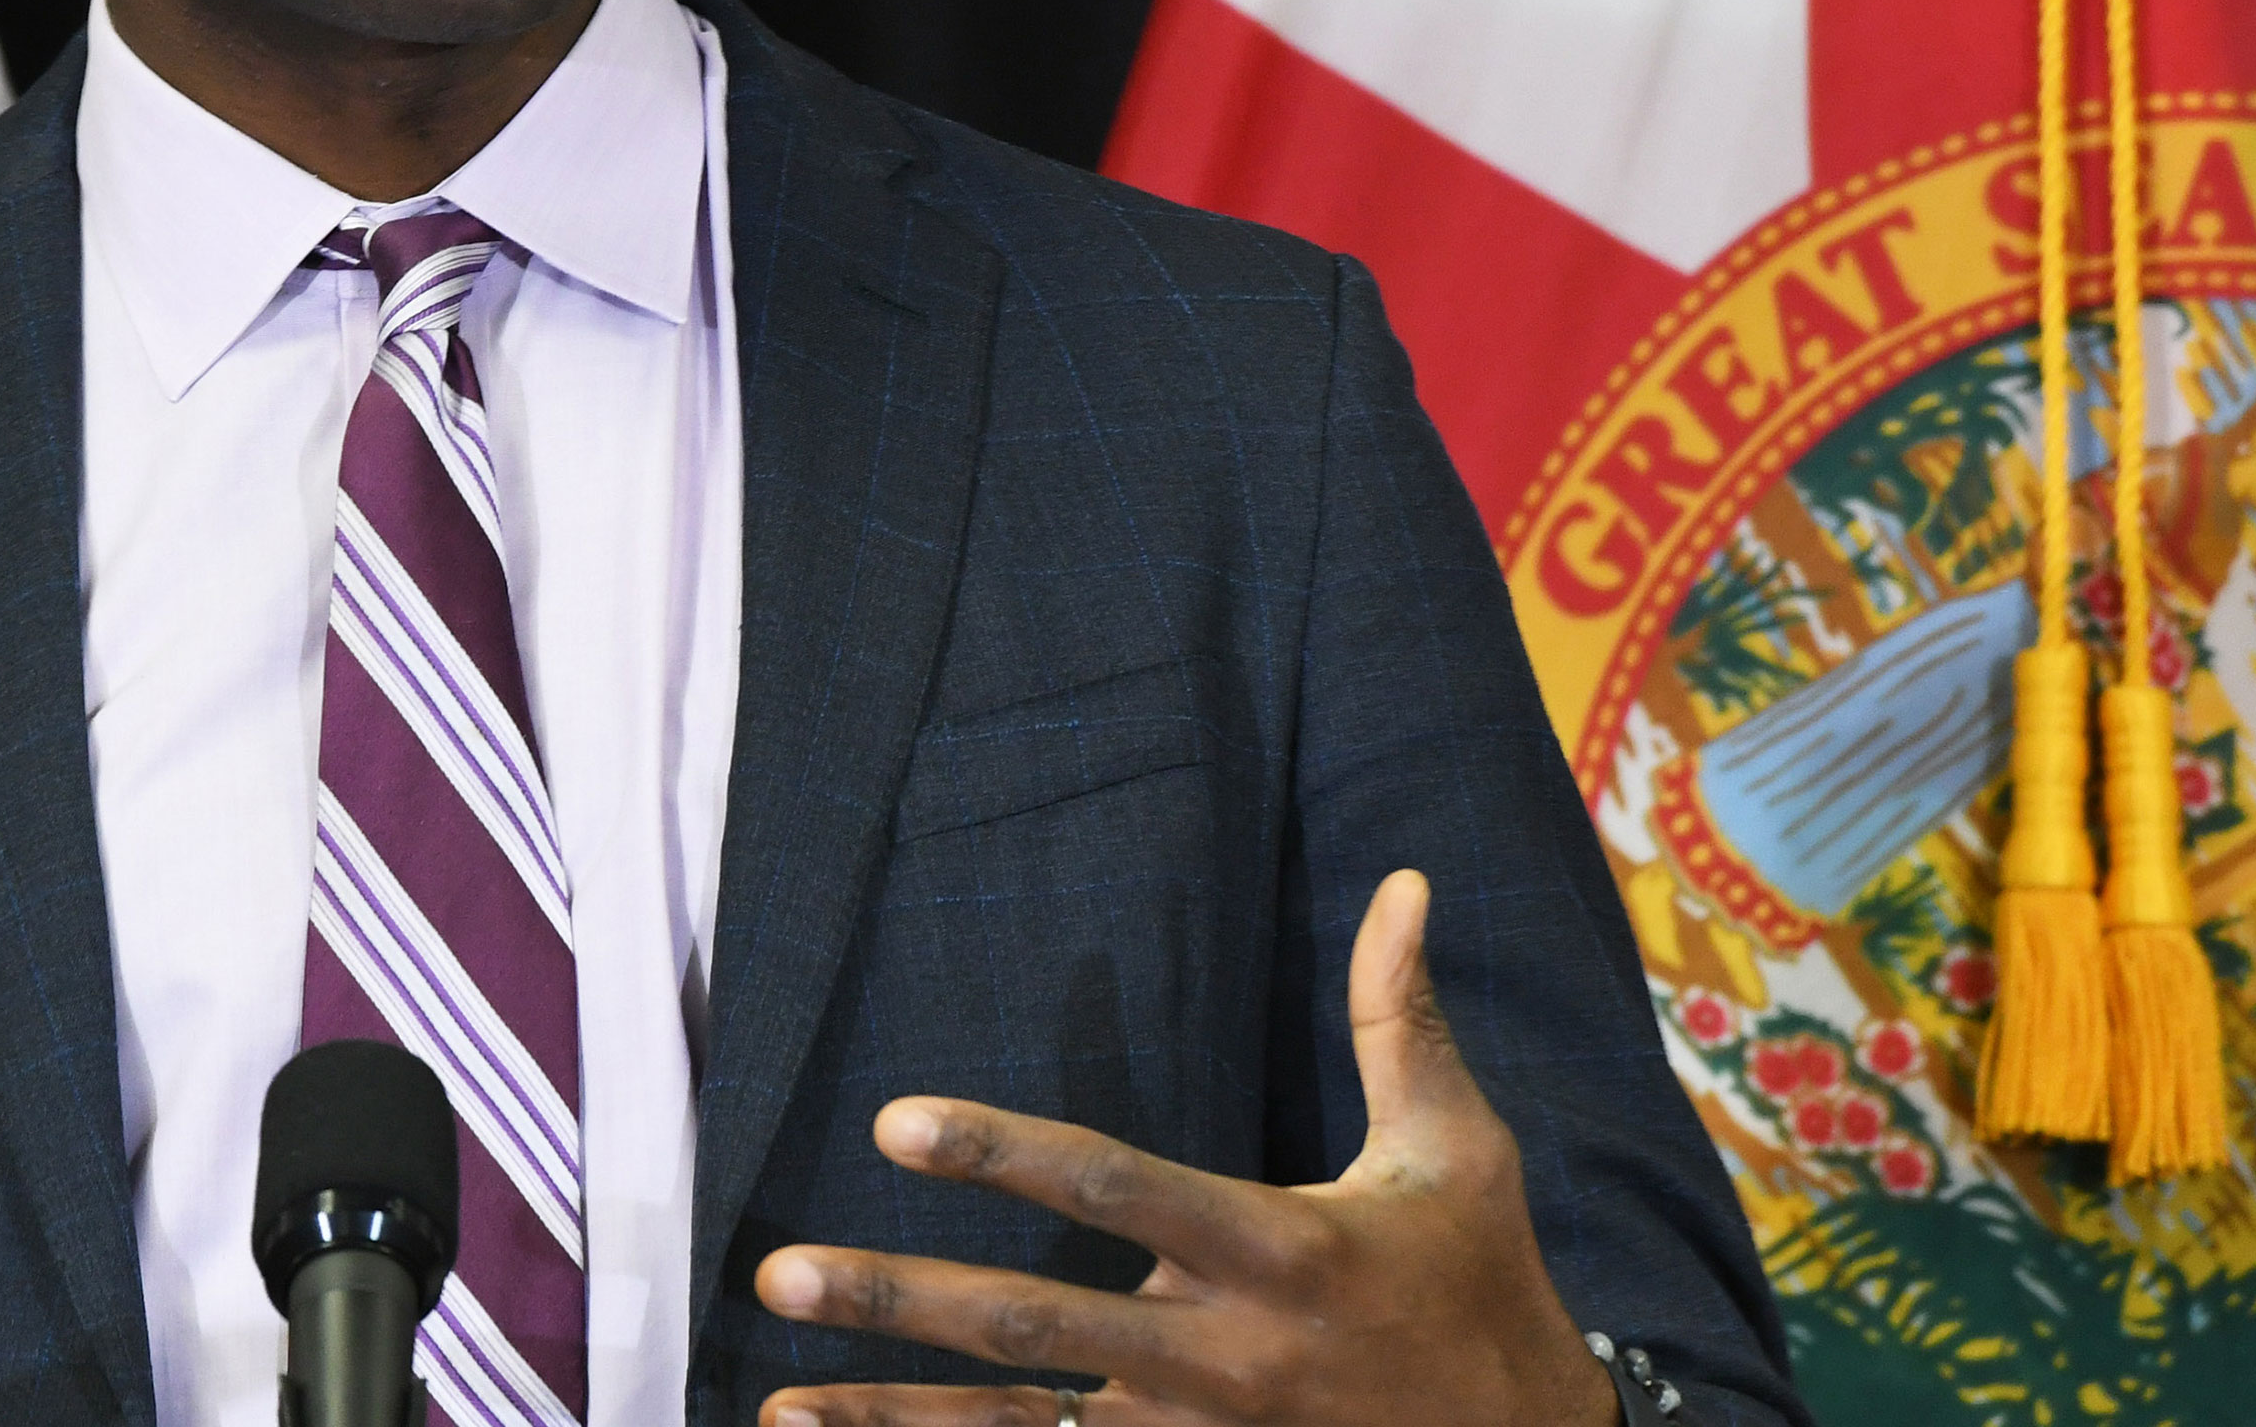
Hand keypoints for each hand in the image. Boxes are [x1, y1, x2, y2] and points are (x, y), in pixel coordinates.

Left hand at [751, 871, 1616, 1426]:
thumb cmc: (1481, 1285)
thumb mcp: (1461, 1150)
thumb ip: (1402, 1017)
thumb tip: (1404, 882)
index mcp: (1282, 1254)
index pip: (1117, 1188)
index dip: (1004, 1153)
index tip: (895, 1122)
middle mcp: (1226, 1361)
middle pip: (1039, 1329)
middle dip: (903, 1303)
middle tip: (782, 1271)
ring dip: (894, 1423)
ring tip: (774, 1407)